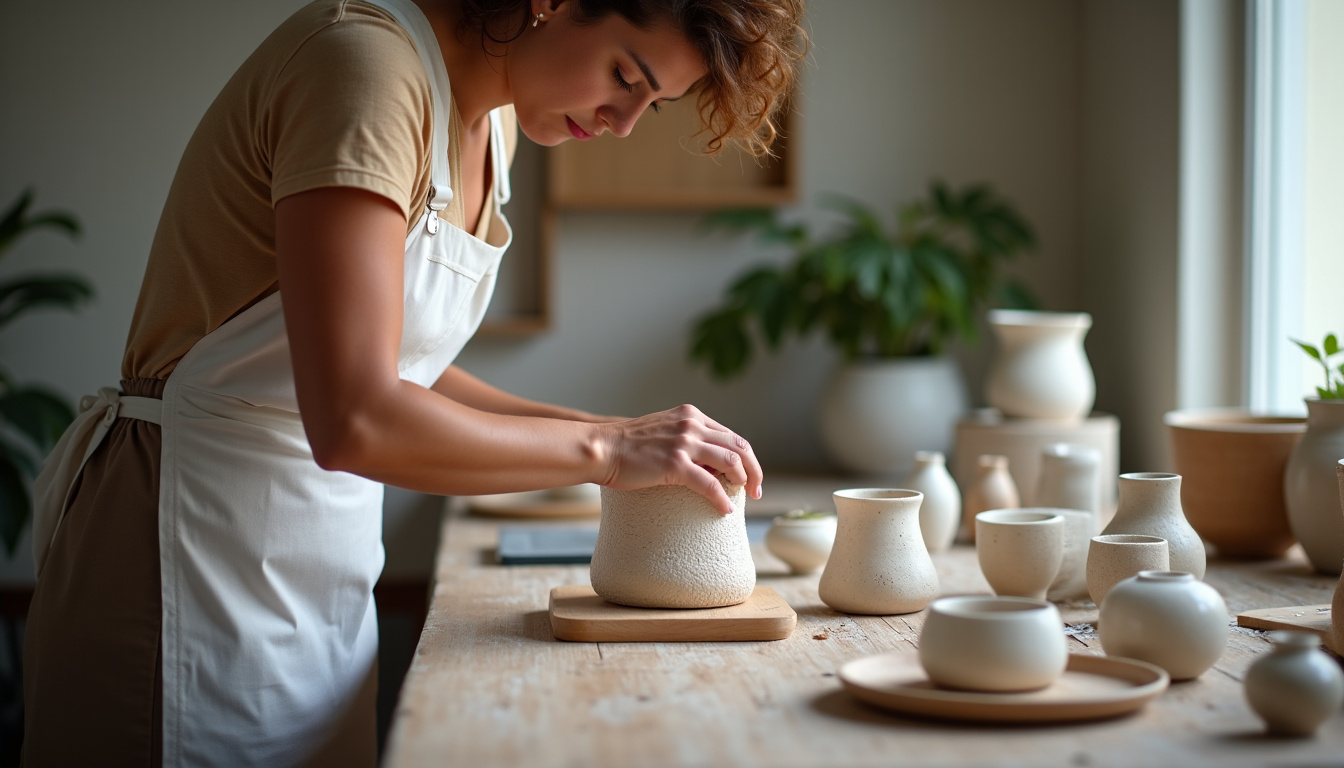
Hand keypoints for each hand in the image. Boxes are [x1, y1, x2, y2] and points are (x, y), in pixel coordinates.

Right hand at [597, 404, 763, 514]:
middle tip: (756, 490)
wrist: (600, 449)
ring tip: (745, 497)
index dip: (746, 457)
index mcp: (690, 416)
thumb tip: (706, 464)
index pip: (731, 435)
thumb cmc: (626, 447)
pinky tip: (724, 510)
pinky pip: (709, 484)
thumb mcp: (662, 432)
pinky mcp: (674, 464)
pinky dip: (721, 498)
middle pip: (739, 446)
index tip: (749, 476)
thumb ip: (684, 439)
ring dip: (743, 481)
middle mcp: (691, 425)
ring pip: (731, 461)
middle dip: (753, 470)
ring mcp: (684, 443)